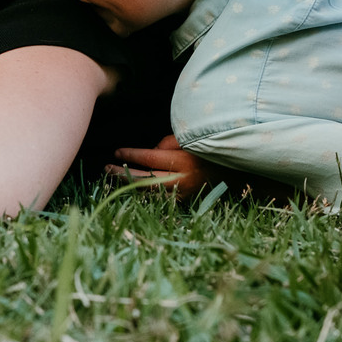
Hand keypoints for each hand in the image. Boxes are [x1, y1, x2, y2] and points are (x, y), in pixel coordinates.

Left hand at [105, 135, 224, 201]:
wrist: (234, 170)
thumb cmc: (208, 148)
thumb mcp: (187, 140)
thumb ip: (165, 144)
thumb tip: (147, 153)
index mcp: (181, 162)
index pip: (149, 158)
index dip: (130, 155)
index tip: (116, 152)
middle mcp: (180, 181)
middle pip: (143, 179)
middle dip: (122, 174)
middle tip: (106, 168)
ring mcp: (182, 194)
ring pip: (149, 192)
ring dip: (130, 184)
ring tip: (113, 177)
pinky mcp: (184, 202)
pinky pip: (159, 197)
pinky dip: (145, 192)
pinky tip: (132, 187)